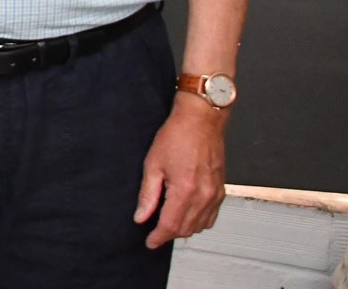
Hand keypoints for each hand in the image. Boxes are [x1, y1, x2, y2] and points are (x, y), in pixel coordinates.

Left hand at [134, 96, 227, 247]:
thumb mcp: (153, 163)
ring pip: (200, 226)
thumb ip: (148, 194)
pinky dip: (199, 221)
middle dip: (169, 234)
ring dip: (184, 228)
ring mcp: (215, 194)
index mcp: (185, 190)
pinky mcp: (221, 191)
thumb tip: (141, 216)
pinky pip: (212, 217)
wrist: (201, 121)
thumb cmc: (177, 136)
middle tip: (154, 230)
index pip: (171, 225)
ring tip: (168, 221)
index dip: (158, 237)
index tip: (149, 242)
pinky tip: (186, 213)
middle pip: (186, 229)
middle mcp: (204, 196)